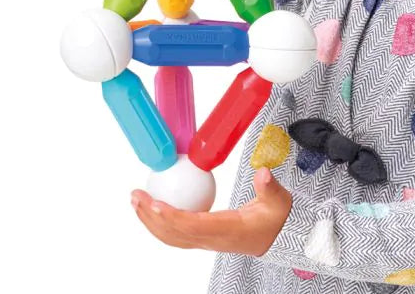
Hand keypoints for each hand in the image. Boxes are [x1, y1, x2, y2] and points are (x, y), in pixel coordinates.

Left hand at [130, 167, 292, 255]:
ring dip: (151, 221)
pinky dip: (161, 222)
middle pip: (175, 234)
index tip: (156, 204)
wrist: (278, 236)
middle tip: (136, 196)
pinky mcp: (203, 237)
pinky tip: (154, 208)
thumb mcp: (278, 201)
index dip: (173, 217)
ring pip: (172, 237)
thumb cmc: (276, 218)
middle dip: (152, 217)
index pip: (195, 226)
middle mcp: (212, 239)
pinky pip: (177, 234)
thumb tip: (262, 173)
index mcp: (228, 230)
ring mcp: (206, 241)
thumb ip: (269, 187)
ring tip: (137, 202)